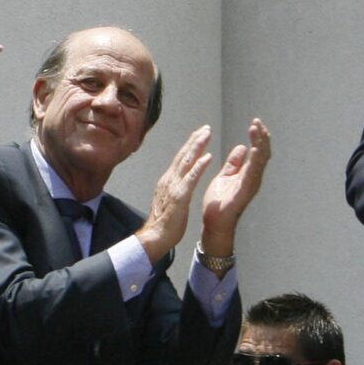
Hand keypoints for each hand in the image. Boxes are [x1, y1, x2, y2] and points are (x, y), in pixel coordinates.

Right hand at [135, 125, 212, 259]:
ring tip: (207, 134)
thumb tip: (177, 182)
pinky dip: (199, 166)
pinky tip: (208, 157)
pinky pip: (191, 179)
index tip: (199, 134)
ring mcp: (174, 187)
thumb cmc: (164, 223)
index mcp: (168, 181)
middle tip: (206, 128)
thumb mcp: (168, 200)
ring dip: (197, 147)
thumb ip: (173, 189)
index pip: (180, 159)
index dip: (190, 145)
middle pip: (183, 155)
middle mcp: (169, 180)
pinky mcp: (180, 197)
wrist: (155, 237)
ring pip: (186, 162)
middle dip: (195, 140)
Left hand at [199, 117, 269, 254]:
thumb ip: (234, 163)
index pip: (257, 152)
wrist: (214, 223)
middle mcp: (253, 179)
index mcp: (248, 174)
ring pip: (260, 162)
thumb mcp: (226, 176)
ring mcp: (251, 186)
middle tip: (257, 122)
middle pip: (263, 154)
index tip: (255, 122)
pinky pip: (252, 174)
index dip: (258, 137)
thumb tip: (242, 147)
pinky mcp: (244, 193)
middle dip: (262, 137)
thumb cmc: (220, 202)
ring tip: (257, 130)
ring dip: (260, 145)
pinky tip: (255, 150)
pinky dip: (255, 161)